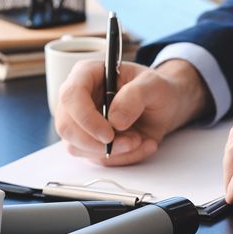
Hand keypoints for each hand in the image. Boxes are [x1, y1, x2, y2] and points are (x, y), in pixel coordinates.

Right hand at [54, 59, 210, 165]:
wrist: (165, 106)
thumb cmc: (157, 89)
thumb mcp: (154, 84)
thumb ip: (135, 96)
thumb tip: (114, 121)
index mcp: (87, 74)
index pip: (70, 95)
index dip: (85, 118)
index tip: (109, 134)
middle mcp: (79, 99)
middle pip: (66, 127)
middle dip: (97, 143)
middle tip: (131, 141)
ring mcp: (82, 122)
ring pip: (78, 148)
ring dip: (113, 152)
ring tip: (140, 139)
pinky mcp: (91, 142)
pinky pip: (97, 159)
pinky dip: (122, 158)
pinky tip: (142, 144)